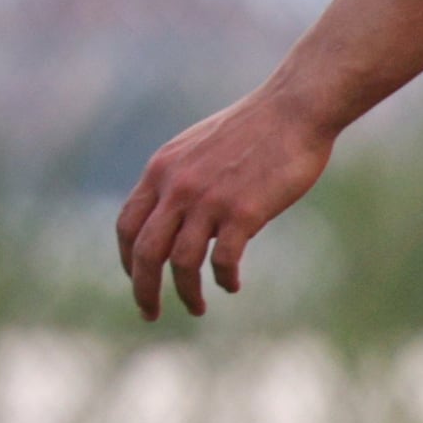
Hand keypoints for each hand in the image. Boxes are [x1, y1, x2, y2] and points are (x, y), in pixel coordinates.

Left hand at [113, 80, 338, 320]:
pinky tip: (232, 285)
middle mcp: (178, 187)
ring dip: (185, 292)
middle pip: (144, 252)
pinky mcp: (244, 212)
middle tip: (150, 313)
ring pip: (181, 262)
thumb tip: (183, 221)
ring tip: (195, 307)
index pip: (127, 225)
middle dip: (143, 289)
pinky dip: (224, 279)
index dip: (128, 259)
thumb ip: (182, 180)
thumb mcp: (200, 147)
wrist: (295, 109)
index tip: (139, 279)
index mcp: (162, 170)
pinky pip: (224, 260)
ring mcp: (209, 200)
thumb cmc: (257, 128)